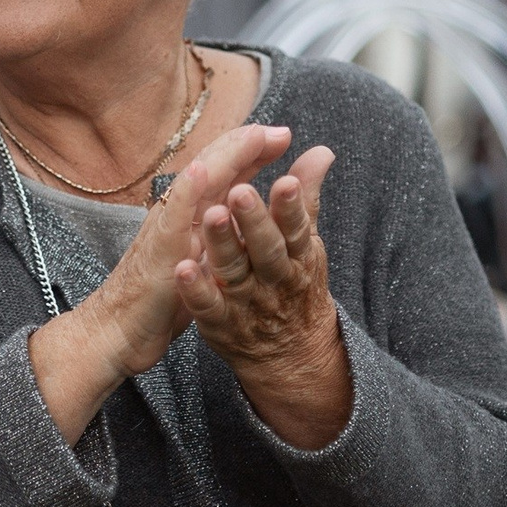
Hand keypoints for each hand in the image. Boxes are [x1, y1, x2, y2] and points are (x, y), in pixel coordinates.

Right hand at [64, 125, 303, 382]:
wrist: (117, 331)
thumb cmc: (159, 296)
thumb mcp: (199, 262)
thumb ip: (219, 235)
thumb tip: (243, 217)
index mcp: (192, 217)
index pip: (225, 174)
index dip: (252, 153)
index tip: (283, 136)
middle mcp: (178, 214)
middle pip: (214, 167)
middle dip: (247, 145)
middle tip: (279, 130)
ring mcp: (166, 228)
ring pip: (196, 184)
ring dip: (224, 157)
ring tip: (251, 137)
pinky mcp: (157, 252)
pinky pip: (171, 217)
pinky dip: (185, 190)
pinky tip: (200, 171)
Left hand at [176, 141, 350, 448]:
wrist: (289, 355)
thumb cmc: (293, 285)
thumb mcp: (303, 246)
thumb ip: (304, 199)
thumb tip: (322, 151)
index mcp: (297, 256)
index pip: (296, 228)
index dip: (291, 206)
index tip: (286, 181)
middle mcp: (274, 278)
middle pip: (266, 249)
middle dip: (255, 221)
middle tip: (241, 192)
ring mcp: (246, 302)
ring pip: (234, 271)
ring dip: (222, 244)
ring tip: (212, 215)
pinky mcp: (220, 323)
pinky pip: (207, 306)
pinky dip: (196, 289)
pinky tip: (184, 268)